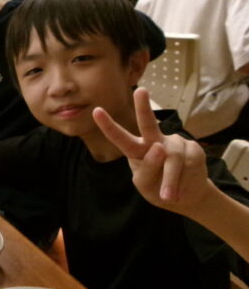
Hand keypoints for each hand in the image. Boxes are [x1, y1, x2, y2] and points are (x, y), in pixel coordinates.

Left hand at [92, 88, 211, 211]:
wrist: (186, 197)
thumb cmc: (158, 188)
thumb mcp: (145, 185)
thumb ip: (147, 169)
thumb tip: (159, 147)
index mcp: (136, 150)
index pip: (121, 138)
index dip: (108, 126)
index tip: (96, 111)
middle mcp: (154, 141)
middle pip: (148, 124)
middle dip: (143, 107)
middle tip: (140, 91)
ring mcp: (174, 143)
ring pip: (172, 158)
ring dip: (170, 180)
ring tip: (169, 197)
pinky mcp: (193, 148)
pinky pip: (188, 163)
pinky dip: (184, 179)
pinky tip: (182, 187)